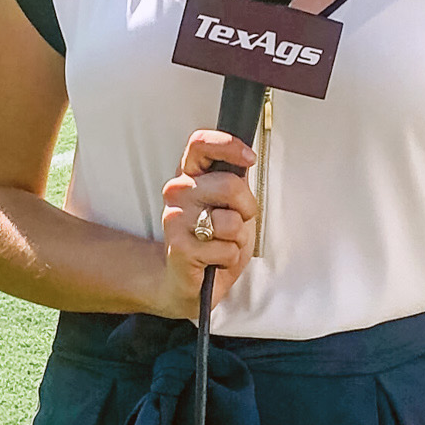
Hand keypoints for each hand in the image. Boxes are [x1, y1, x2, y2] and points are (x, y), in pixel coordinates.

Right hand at [155, 129, 256, 318]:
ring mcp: (175, 218)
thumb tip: (247, 158)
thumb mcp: (230, 203)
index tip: (249, 158)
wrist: (188, 281)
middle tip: (236, 222)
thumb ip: (235, 179)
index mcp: (189, 174)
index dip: (228, 145)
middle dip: (246, 208)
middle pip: (230, 185)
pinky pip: (226, 249)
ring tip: (221, 243)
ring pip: (231, 221)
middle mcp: (177, 191)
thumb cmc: (213, 240)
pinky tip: (213, 260)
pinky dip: (228, 258)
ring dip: (237, 238)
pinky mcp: (179, 247)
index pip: (200, 143)